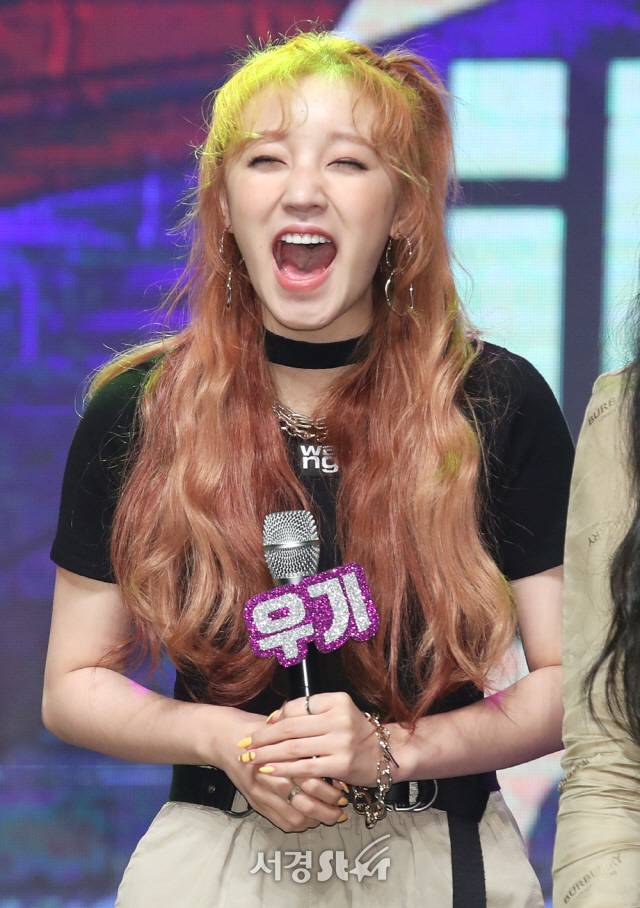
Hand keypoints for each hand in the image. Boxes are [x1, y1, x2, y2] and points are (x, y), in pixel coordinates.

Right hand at [214, 706, 349, 832]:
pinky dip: (301, 824)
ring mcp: (261, 794)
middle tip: (343, 805)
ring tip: (333, 815)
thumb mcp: (282, 728)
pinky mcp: (256, 804)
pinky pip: (283, 822)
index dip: (330, 786)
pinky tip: (313, 819)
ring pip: (296, 816)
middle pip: (305, 801)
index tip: (344, 786)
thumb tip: (334, 758)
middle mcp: (269, 778)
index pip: (310, 777)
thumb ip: (305, 742)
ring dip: (317, 818)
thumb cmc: (258, 730)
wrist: (225, 739)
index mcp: (279, 756)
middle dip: (328, 807)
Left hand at [235, 692, 382, 785]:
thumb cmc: (355, 733)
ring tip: (250, 758)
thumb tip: (273, 719)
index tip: (260, 728)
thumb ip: (309, 713)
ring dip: (267, 754)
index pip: (297, 706)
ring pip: (294, 748)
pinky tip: (269, 771)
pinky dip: (283, 769)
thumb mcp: (337, 713)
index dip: (275, 717)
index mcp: (337, 700)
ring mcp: (341, 742)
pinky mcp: (341, 764)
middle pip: (291, 727)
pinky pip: (304, 767)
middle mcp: (339, 718)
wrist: (386, 754)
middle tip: (245, 744)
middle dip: (263, 737)